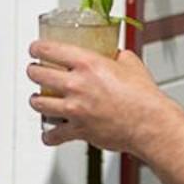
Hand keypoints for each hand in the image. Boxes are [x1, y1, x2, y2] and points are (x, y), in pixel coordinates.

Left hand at [28, 43, 172, 152]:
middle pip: (38, 74)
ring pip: (38, 103)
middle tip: (35, 71)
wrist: (150, 124)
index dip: (37, 48)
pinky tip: (49, 133)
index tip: (35, 49)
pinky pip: (53, 135)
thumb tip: (114, 55)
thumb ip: (117, 57)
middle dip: (33, 71)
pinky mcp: (78, 130)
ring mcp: (75, 109)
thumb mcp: (131, 64)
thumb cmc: (144, 97)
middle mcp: (76, 85)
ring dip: (35, 100)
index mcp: (88, 64)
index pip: (50, 49)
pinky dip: (49, 135)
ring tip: (38, 99)